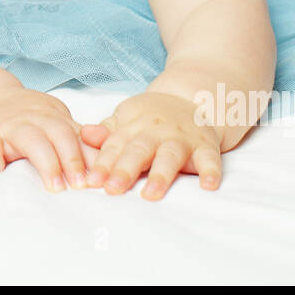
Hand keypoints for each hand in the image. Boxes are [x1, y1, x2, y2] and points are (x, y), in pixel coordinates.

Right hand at [0, 88, 101, 192]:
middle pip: (59, 133)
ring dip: (46, 162)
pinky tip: (0, 172)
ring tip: (55, 187)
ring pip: (30, 139)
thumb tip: (113, 167)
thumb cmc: (29, 121)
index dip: (92, 156)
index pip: (79, 135)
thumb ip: (82, 144)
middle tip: (82, 185)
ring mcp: (8, 128)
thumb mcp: (57, 126)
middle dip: (73, 159)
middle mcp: (34, 120)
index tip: (103, 179)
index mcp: (55, 119)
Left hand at [80, 91, 222, 198]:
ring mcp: (181, 139)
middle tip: (112, 189)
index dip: (103, 164)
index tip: (92, 182)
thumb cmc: (150, 117)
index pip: (115, 146)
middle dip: (125, 170)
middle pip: (139, 150)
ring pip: (170, 156)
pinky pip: (210, 159)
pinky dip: (210, 171)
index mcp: (133, 127)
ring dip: (160, 175)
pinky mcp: (205, 146)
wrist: (190, 99)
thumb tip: (84, 134)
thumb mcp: (125, 118)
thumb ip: (106, 132)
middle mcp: (156, 132)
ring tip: (150, 195)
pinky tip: (208, 186)